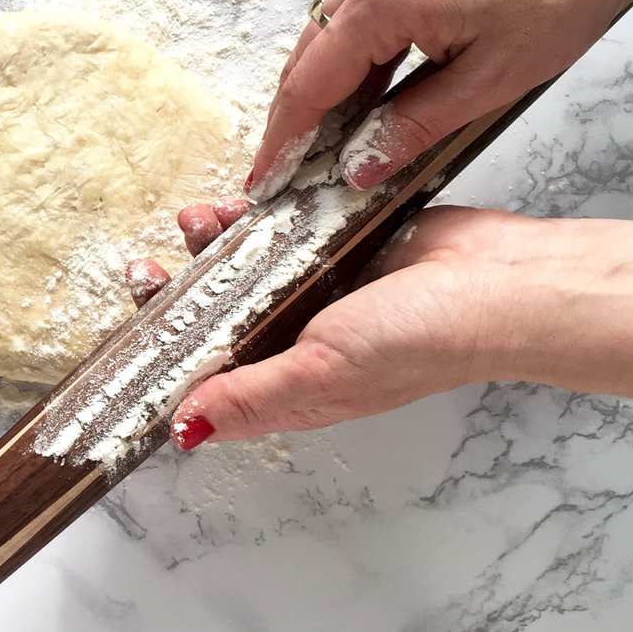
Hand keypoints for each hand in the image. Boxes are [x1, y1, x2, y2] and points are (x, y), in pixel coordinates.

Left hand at [131, 206, 632, 447]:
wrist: (503, 283)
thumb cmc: (421, 339)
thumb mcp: (321, 373)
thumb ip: (251, 397)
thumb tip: (183, 428)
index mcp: (288, 386)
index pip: (206, 380)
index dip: (162, 358)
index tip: (129, 329)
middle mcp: (297, 343)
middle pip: (216, 321)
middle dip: (175, 296)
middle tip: (147, 268)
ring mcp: (317, 292)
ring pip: (243, 270)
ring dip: (211, 247)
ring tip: (194, 221)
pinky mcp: (338, 246)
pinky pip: (281, 230)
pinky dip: (255, 217)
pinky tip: (235, 203)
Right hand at [249, 0, 632, 198]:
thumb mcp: (491, 79)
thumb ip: (414, 127)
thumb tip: (359, 170)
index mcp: (383, 1)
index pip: (308, 86)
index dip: (282, 142)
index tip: (263, 183)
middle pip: (305, 62)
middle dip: (293, 123)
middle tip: (288, 178)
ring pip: (325, 41)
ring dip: (321, 94)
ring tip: (323, 150)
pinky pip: (352, 19)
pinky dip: (348, 63)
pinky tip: (361, 100)